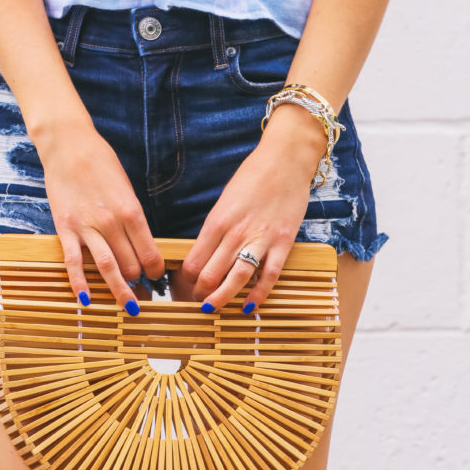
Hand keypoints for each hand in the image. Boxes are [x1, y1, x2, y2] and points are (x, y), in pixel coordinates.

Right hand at [40, 126, 165, 311]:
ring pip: (107, 268)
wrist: (69, 146)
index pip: (150, 252)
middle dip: (138, 281)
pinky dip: (80, 283)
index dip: (156, 270)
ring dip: (119, 291)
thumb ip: (132, 217)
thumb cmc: (101, 164)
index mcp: (131, 210)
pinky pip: (74, 262)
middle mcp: (112, 222)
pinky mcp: (66, 228)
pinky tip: (86, 300)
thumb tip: (140, 245)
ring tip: (128, 306)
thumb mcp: (126, 188)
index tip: (157, 277)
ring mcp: (87, 227)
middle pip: (131, 264)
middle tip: (141, 291)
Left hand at [179, 116, 322, 311]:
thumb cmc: (252, 177)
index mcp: (217, 221)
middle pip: (211, 274)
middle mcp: (236, 233)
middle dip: (200, 293)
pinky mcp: (283, 243)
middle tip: (198, 302)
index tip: (184, 287)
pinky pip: (269, 276)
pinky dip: (259, 294)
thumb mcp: (225, 200)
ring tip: (214, 308)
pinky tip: (250, 306)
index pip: (194, 261)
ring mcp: (261, 239)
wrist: (285, 160)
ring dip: (222, 298)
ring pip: (237, 279)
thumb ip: (216, 227)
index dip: (185, 280)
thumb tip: (204, 253)